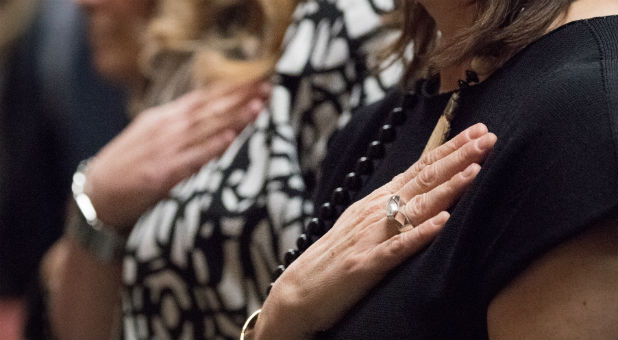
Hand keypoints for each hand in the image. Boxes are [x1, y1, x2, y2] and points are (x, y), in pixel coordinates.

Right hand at [84, 80, 270, 227]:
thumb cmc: (126, 165)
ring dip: (232, 118)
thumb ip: (177, 124)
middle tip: (266, 86)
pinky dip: (211, 148)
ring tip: (257, 105)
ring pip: (204, 130)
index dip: (229, 89)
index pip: (202, 98)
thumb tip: (208, 115)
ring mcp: (164, 150)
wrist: (95, 195)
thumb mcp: (148, 134)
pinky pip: (192, 159)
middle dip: (238, 98)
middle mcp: (165, 128)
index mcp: (162, 117)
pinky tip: (229, 138)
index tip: (255, 80)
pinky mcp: (162, 174)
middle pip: (207, 109)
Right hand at [253, 123, 496, 338]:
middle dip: (458, 156)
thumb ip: (391, 206)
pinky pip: (398, 247)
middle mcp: (376, 211)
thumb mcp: (363, 224)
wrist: (298, 292)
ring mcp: (371, 236)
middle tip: (487, 137)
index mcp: (377, 201)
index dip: (450, 148)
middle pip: (422, 179)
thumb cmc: (334, 258)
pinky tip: (443, 222)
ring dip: (447, 187)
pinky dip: (420, 233)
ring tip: (476, 169)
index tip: (477, 131)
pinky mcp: (366, 264)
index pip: (419, 168)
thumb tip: (423, 190)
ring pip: (415, 206)